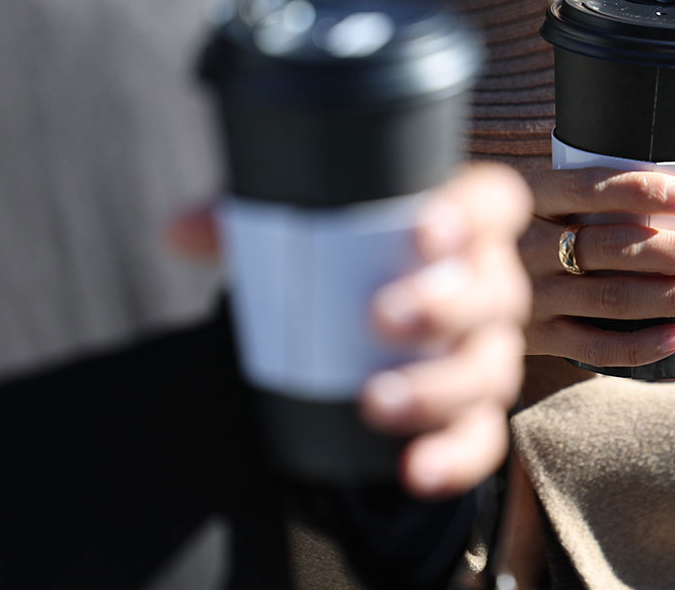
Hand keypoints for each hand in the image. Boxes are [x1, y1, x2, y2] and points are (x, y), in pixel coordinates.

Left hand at [166, 163, 532, 498]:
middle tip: (380, 317)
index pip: (492, 204)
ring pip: (490, 370)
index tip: (425, 230)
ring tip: (376, 402)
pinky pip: (483, 438)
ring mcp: (485, 351)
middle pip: (496, 292)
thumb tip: (178, 232)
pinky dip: (455, 457)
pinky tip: (416, 469)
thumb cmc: (342, 261)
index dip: (473, 214)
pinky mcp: (474, 411)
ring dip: (439, 388)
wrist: (362, 321)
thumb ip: (247, 219)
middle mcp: (487, 286)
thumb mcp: (301, 231)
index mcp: (460, 225)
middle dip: (448, 307)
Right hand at [518, 167, 674, 367]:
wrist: (454, 277)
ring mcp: (530, 296)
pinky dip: (643, 345)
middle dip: (673, 252)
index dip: (640, 191)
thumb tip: (670, 188)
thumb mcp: (528, 194)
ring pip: (612, 297)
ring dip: (671, 296)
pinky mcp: (538, 338)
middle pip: (610, 247)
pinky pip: (596, 347)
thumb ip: (576, 191)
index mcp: (525, 198)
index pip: (586, 189)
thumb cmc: (516, 227)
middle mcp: (524, 247)